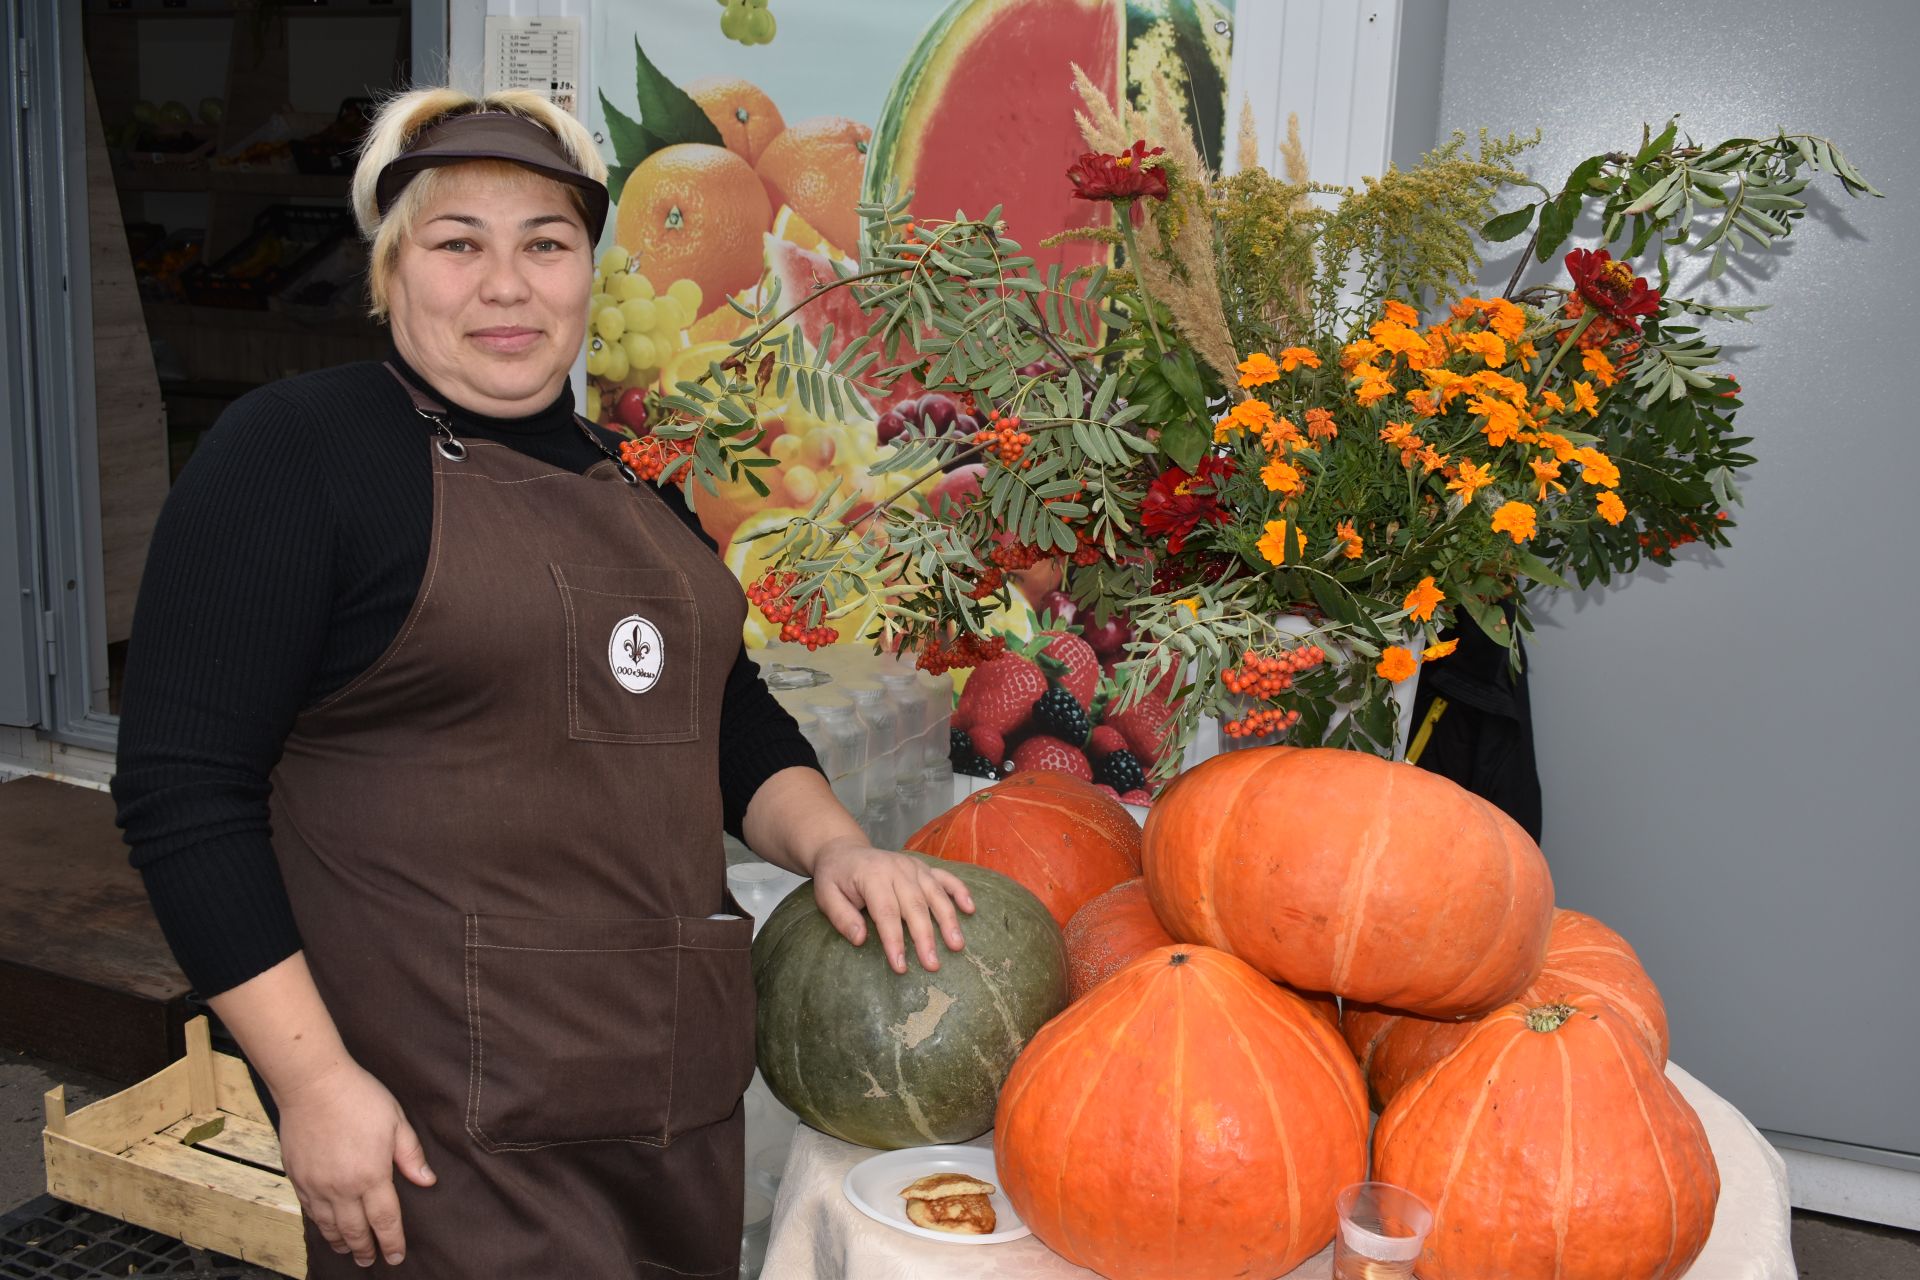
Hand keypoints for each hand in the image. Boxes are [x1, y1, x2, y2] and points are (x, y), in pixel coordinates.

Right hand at [275, 1058, 435, 1267]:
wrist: (313, 1084)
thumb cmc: (359, 1098)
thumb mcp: (396, 1122)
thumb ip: (411, 1156)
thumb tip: (427, 1181)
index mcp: (371, 1175)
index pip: (385, 1220)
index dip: (392, 1242)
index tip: (396, 1257)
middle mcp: (342, 1188)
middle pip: (355, 1231)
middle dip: (366, 1249)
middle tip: (371, 1261)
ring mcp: (316, 1185)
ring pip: (329, 1226)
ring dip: (342, 1242)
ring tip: (350, 1251)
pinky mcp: (298, 1178)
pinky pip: (310, 1211)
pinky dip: (321, 1225)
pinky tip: (327, 1228)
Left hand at [811, 838, 974, 974]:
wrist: (845, 851)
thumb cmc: (835, 878)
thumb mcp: (825, 895)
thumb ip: (842, 917)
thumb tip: (860, 939)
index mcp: (872, 875)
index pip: (886, 911)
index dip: (894, 940)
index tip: (900, 966)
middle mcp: (897, 869)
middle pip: (915, 906)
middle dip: (925, 937)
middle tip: (933, 965)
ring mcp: (913, 867)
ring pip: (935, 894)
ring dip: (948, 920)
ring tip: (957, 945)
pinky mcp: (923, 867)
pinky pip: (946, 878)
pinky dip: (960, 891)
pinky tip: (970, 909)